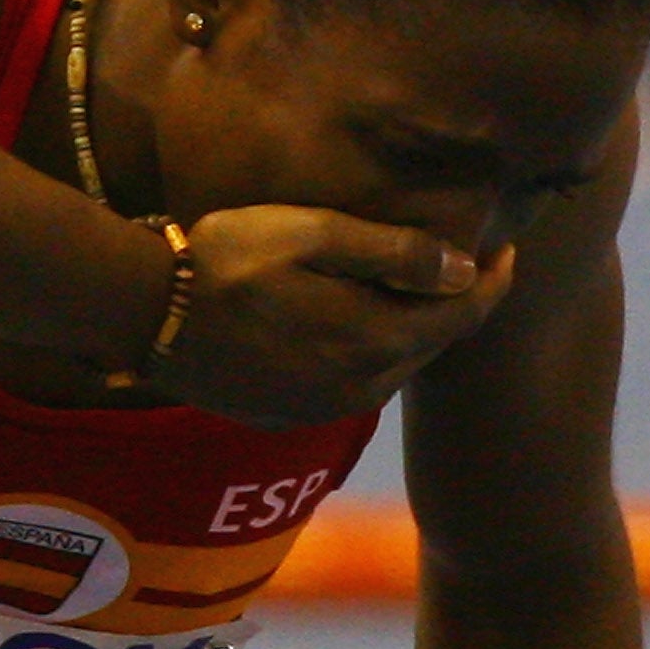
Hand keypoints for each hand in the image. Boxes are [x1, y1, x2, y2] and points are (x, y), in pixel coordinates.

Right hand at [152, 206, 513, 428]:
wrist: (143, 312)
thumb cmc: (225, 257)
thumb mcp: (310, 234)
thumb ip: (391, 252)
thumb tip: (463, 268)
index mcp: (374, 339)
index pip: (463, 314)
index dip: (493, 279)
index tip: (506, 247)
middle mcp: (360, 387)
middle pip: (432, 345)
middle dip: (454, 305)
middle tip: (466, 262)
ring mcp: (323, 407)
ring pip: (394, 368)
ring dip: (410, 331)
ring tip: (413, 289)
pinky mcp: (291, 415)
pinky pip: (353, 384)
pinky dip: (369, 352)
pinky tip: (353, 321)